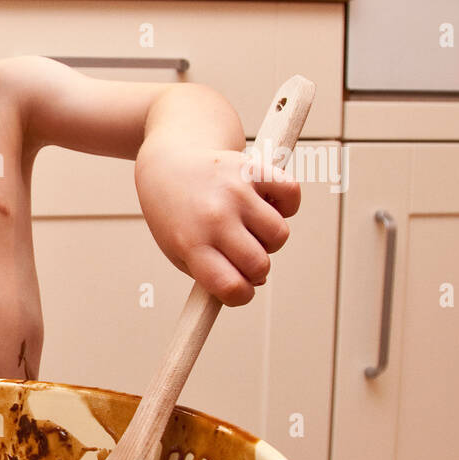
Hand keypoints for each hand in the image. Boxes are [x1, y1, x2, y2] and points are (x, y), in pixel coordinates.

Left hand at [135, 140, 300, 305]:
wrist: (167, 165)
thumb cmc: (177, 218)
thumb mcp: (180, 252)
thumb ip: (215, 274)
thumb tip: (258, 280)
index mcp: (191, 244)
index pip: (232, 287)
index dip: (242, 295)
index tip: (239, 287)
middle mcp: (213, 217)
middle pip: (260, 265)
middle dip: (256, 268)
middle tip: (240, 252)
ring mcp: (234, 191)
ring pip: (279, 235)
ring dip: (270, 238)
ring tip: (248, 226)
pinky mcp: (252, 168)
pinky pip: (291, 195)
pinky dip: (286, 204)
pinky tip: (264, 203)